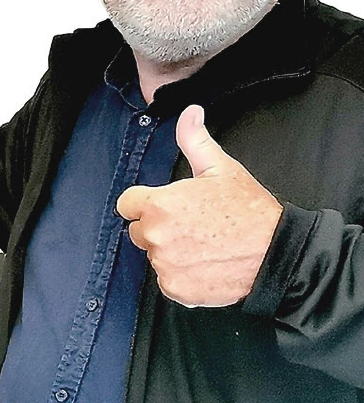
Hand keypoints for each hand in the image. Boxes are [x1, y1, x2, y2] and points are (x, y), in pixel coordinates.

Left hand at [115, 104, 281, 306]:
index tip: (165, 206)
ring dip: (171, 252)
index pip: (127, 204)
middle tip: (193, 225)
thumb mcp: (222, 168)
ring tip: (204, 245)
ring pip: (155, 256)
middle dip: (159, 227)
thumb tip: (189, 113)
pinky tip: (206, 264)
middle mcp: (155, 236)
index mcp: (159, 205)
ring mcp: (164, 265)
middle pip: (139, 231)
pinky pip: (167, 280)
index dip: (145, 203)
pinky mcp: (175, 289)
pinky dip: (182, 275)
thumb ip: (195, 141)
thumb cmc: (249, 211)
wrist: (275, 252)